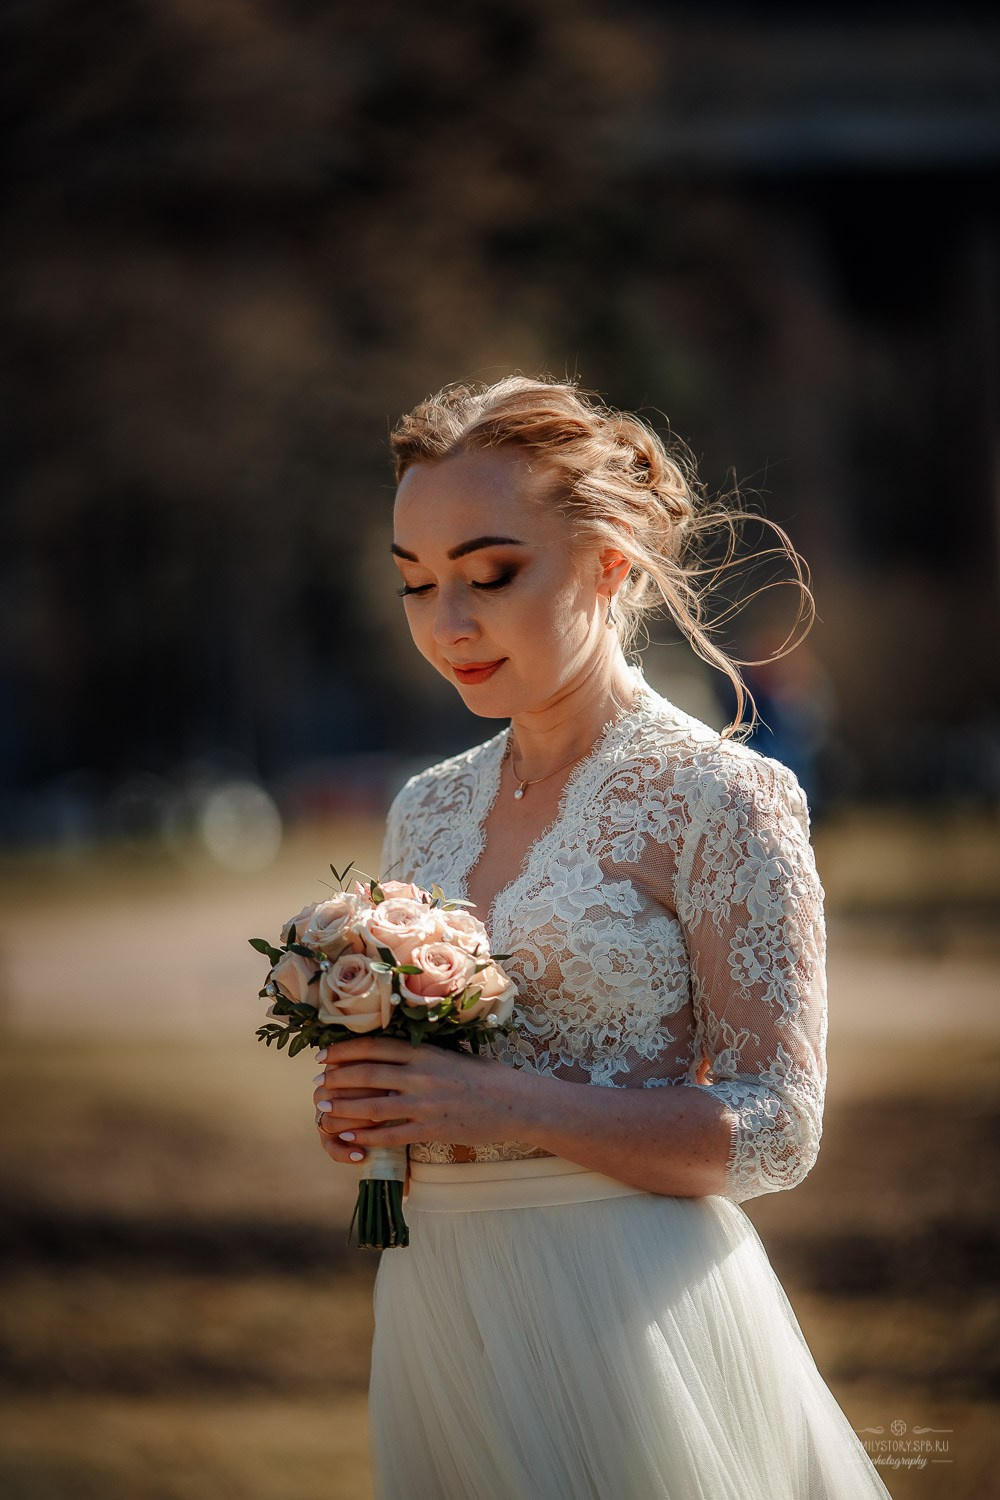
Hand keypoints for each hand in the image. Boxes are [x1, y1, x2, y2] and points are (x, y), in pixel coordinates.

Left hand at [311, 1036, 533, 1165]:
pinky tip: (350, 1138)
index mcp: (424, 1051)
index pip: (374, 1047)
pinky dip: (366, 1137)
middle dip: (336, 1077)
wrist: (512, 1103)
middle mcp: (420, 1074)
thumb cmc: (482, 1076)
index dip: (344, 1050)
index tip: (324, 1054)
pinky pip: (390, 1134)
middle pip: (365, 1073)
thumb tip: (386, 1052)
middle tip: (318, 1081)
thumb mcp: (449, 1054)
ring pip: (371, 1104)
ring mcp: (423, 1103)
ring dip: (343, 1106)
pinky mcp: (429, 1129)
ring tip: (325, 1107)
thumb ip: (419, 1053)